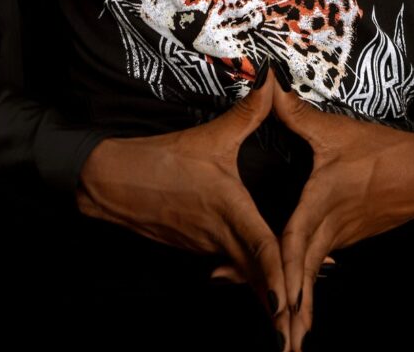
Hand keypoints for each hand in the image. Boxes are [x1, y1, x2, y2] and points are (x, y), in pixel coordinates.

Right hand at [75, 62, 290, 345]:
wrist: (114, 181)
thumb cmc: (162, 160)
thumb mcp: (210, 135)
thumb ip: (247, 114)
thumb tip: (271, 85)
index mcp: (228, 212)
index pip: (261, 249)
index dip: (280, 276)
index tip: (295, 301)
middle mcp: (219, 236)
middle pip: (256, 278)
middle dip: (279, 305)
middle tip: (300, 330)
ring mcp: (206, 246)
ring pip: (243, 275)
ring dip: (266, 293)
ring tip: (294, 311)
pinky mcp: (196, 246)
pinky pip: (228, 266)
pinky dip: (248, 278)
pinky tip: (263, 281)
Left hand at [270, 75, 413, 350]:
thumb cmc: (386, 154)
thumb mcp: (338, 131)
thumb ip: (298, 114)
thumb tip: (268, 90)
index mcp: (323, 204)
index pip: (293, 242)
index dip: (278, 269)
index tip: (271, 299)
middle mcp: (330, 228)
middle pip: (299, 272)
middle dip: (283, 304)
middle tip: (273, 336)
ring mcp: (341, 237)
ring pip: (310, 272)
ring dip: (293, 298)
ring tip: (280, 328)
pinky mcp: (348, 236)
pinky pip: (319, 262)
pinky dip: (303, 280)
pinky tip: (292, 291)